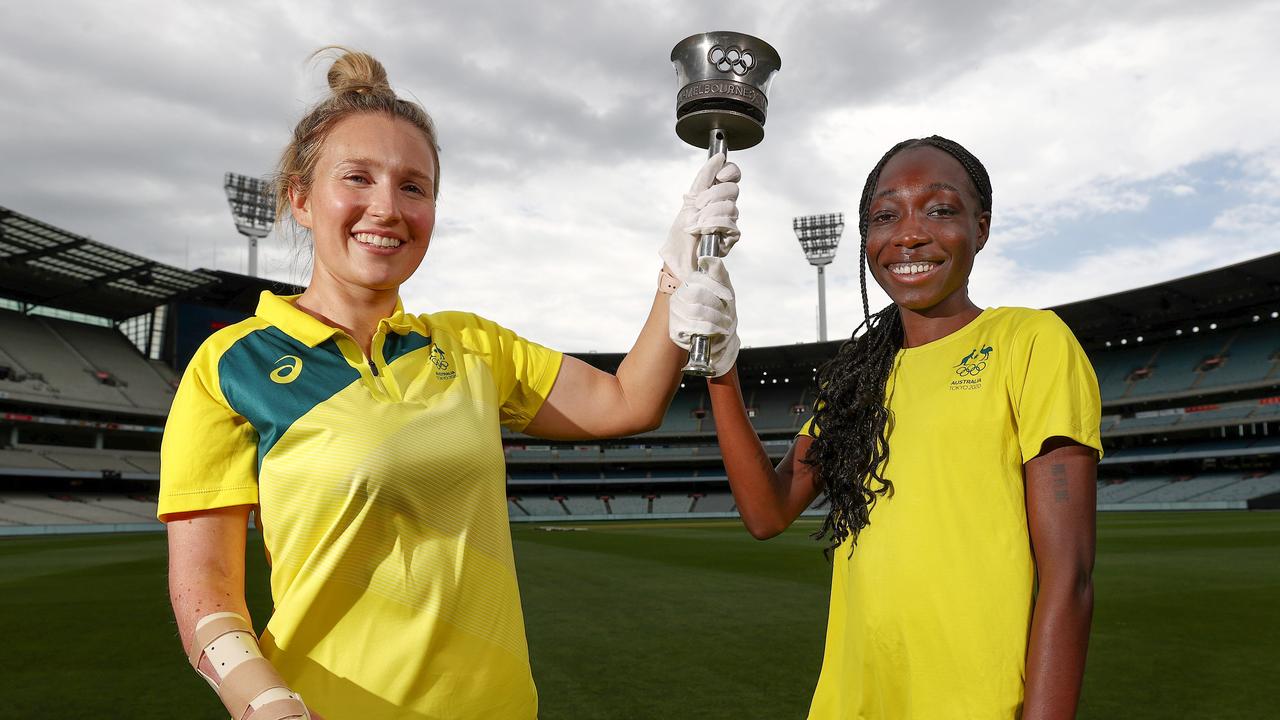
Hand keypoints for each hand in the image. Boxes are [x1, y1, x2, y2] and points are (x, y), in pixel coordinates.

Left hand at [659, 153, 740, 280]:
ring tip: (697, 224)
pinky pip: (730, 223)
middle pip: (732, 189)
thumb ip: (705, 176)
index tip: (720, 176)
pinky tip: (704, 232)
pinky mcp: (732, 236)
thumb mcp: (690, 198)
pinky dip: (714, 226)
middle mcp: (726, 205)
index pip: (733, 174)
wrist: (678, 254)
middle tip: (698, 207)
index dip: (730, 171)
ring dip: (708, 214)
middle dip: (711, 196)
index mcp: (716, 193)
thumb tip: (719, 156)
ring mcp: (731, 221)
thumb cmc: (682, 230)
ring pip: (729, 206)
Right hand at [669, 255, 738, 376]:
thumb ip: (717, 270)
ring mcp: (674, 313)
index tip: (728, 297)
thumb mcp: (724, 287)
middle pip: (696, 294)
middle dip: (716, 305)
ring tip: (724, 322)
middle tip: (726, 313)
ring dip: (716, 318)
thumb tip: (705, 257)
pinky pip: (693, 327)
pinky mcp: (674, 330)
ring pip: (696, 311)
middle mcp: (677, 296)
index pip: (698, 279)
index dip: (716, 287)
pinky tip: (717, 330)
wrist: (718, 337)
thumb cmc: (720, 310)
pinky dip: (710, 329)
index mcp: (688, 283)